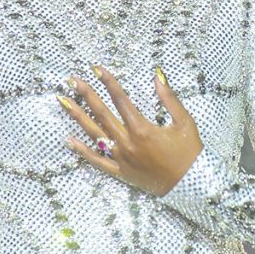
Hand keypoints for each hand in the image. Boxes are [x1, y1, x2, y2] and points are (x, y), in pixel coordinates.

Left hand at [58, 65, 203, 196]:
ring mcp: (121, 158)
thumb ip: (169, 98)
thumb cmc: (189, 152)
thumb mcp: (184, 121)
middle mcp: (127, 142)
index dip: (108, 82)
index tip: (97, 68)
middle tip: (72, 80)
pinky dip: (82, 150)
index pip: (120, 99)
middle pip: (101, 114)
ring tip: (63, 101)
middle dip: (86, 95)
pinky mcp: (120, 172)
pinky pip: (96, 161)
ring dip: (77, 117)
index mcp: (142, 129)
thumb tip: (157, 75)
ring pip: (94, 134)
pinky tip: (68, 139)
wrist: (191, 185)